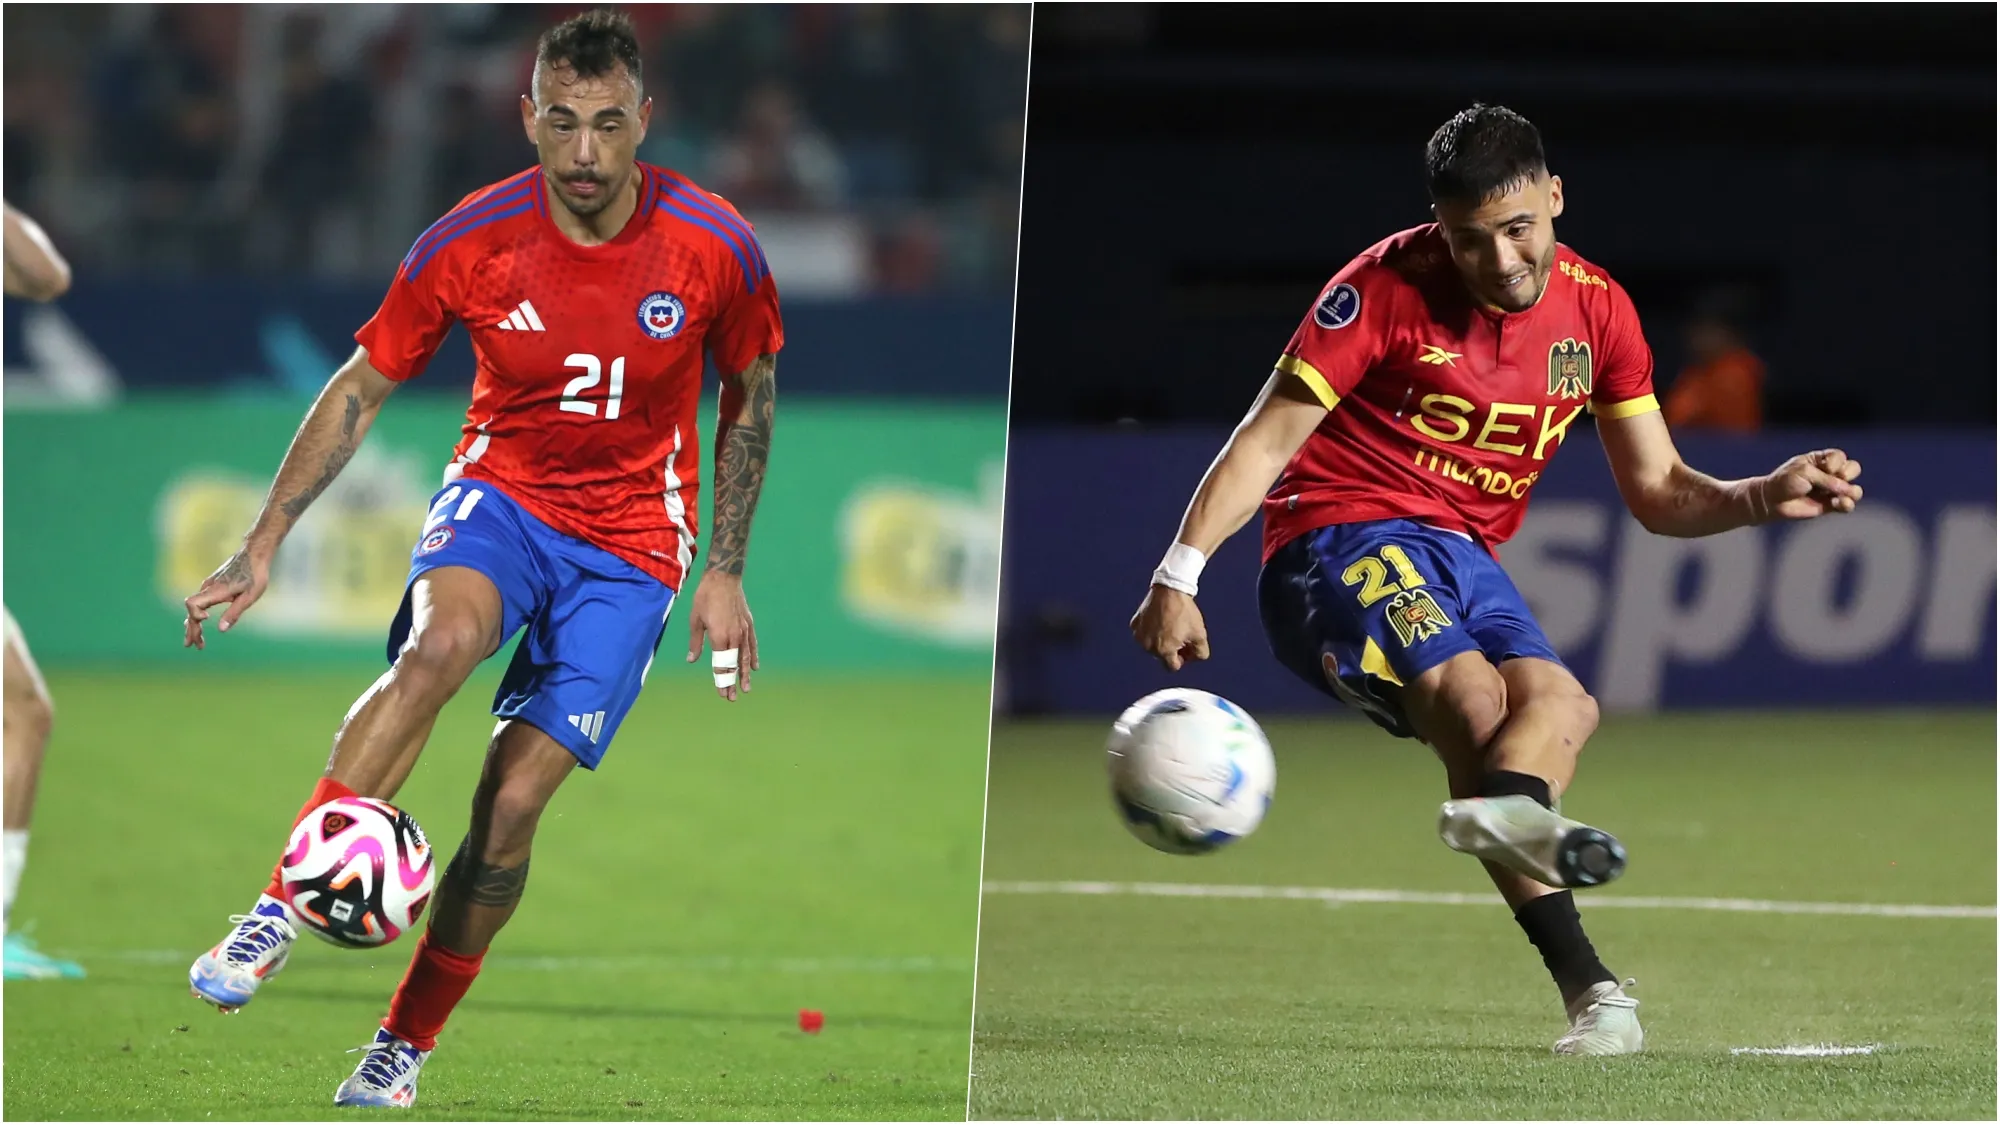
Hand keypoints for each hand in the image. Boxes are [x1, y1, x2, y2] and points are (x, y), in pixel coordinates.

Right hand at [182, 547, 269, 649]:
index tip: (206, 621)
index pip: (193, 604)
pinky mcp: (213, 584)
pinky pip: (199, 601)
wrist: (254, 553)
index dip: (194, 615)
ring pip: (194, 606)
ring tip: (196, 641)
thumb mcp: (250, 596)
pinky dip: (198, 614)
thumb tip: (221, 629)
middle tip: (192, 646)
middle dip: (191, 629)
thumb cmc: (255, 574)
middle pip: (191, 610)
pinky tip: (200, 622)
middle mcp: (209, 587)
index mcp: (216, 590)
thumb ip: (235, 612)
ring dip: (193, 624)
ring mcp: (209, 585)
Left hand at [686, 572, 756, 701]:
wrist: (723, 577)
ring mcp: (743, 630)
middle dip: (732, 682)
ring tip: (746, 688)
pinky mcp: (748, 624)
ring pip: (745, 657)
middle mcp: (733, 636)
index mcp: (719, 636)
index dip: (721, 680)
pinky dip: (753, 656)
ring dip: (744, 674)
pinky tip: (754, 667)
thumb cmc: (705, 597)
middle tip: (732, 698)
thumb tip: (692, 660)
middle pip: (734, 664)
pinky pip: (752, 644)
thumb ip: (696, 643)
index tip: (721, 693)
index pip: (721, 664)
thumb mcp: (695, 620)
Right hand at [1130, 585, 1210, 671]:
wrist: (1170, 589)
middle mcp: (1148, 646)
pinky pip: (1144, 633)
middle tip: (1180, 633)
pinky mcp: (1135, 624)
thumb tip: (1194, 658)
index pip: (1173, 667)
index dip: (1182, 659)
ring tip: (1170, 625)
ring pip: (1152, 645)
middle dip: (1171, 649)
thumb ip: (1200, 653)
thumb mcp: (1200, 635)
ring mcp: (1139, 635)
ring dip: (1160, 640)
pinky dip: (1151, 630)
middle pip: (1162, 656)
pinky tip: (1161, 619)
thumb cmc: (1184, 612)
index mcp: (1163, 651)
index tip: (1186, 647)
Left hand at [1759, 448, 1863, 520]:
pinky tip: (1839, 504)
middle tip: (1838, 478)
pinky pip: (1847, 505)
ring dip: (1851, 492)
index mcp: (1820, 460)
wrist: (1772, 501)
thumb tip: (1848, 489)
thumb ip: (1827, 479)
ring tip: (1839, 497)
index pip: (1840, 456)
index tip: (1826, 467)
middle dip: (1849, 473)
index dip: (1837, 462)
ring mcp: (1830, 490)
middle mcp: (1828, 473)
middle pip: (1853, 469)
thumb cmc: (1785, 482)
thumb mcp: (1805, 474)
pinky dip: (1847, 504)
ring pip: (1854, 489)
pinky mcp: (1830, 505)